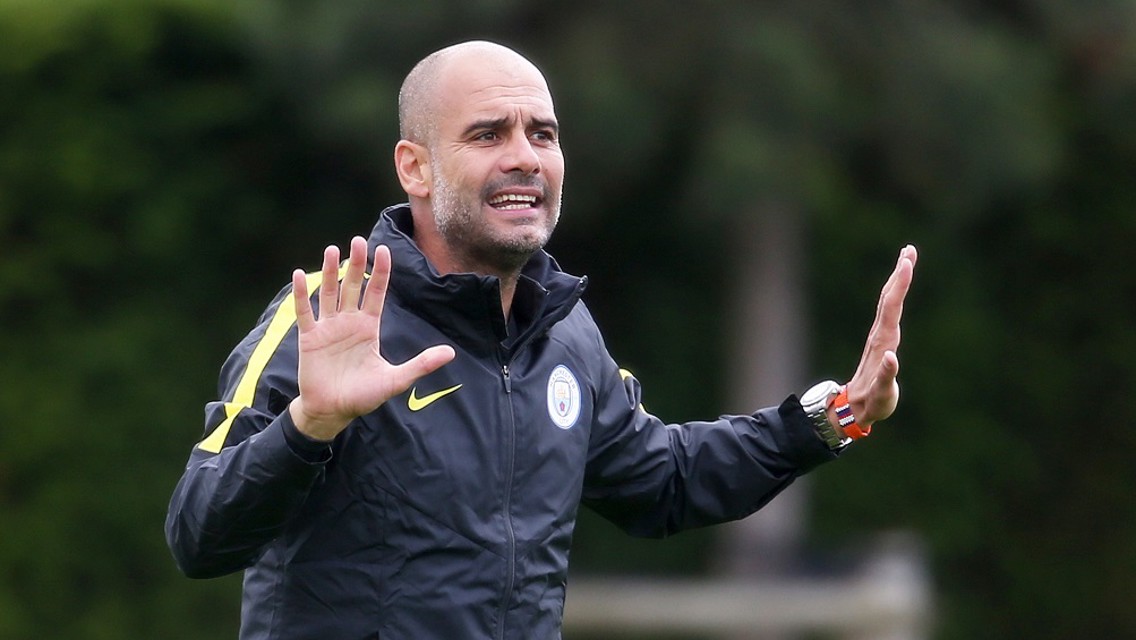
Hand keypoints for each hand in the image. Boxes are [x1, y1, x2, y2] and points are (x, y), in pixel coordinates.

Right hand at [287, 236, 455, 439]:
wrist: (333, 412)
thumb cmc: (363, 396)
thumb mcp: (396, 380)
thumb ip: (421, 364)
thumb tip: (451, 353)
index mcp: (369, 328)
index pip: (376, 293)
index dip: (380, 272)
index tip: (384, 250)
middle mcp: (348, 323)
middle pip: (352, 286)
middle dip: (355, 264)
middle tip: (358, 240)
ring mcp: (328, 328)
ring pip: (329, 294)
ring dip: (330, 272)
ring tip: (333, 250)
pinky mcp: (309, 338)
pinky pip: (305, 312)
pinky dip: (302, 294)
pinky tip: (300, 274)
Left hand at [843, 244, 917, 428]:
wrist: (856, 408)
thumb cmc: (872, 402)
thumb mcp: (881, 393)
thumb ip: (887, 377)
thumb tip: (893, 357)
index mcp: (883, 342)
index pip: (892, 306)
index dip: (900, 284)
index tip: (907, 261)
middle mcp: (881, 335)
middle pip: (890, 298)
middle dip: (900, 273)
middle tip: (910, 250)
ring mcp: (880, 337)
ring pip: (889, 302)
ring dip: (898, 280)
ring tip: (907, 260)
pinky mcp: (882, 342)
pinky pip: (889, 313)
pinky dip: (895, 295)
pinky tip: (899, 281)